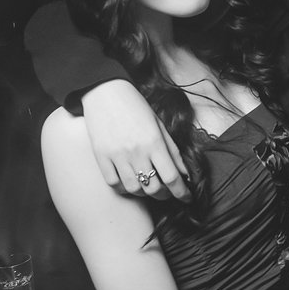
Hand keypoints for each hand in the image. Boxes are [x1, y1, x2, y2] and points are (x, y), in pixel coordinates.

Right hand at [81, 80, 190, 200]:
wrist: (105, 92)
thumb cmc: (135, 106)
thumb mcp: (159, 125)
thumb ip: (173, 151)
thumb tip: (184, 174)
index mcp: (154, 142)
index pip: (172, 178)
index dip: (182, 193)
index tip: (186, 197)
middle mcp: (136, 152)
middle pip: (154, 189)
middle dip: (165, 194)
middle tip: (168, 191)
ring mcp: (117, 156)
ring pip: (134, 190)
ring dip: (145, 193)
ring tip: (149, 185)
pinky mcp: (101, 157)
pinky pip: (114, 184)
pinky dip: (124, 188)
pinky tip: (130, 181)